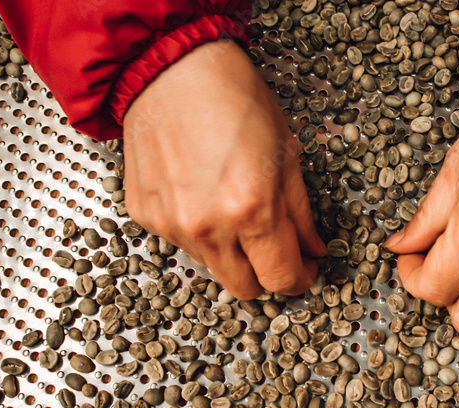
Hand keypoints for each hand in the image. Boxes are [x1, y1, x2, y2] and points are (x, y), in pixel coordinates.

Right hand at [123, 40, 325, 298]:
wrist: (170, 68)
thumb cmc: (231, 96)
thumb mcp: (286, 153)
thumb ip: (301, 214)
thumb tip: (312, 249)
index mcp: (251, 209)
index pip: (281, 279)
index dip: (300, 279)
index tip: (304, 269)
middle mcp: (208, 226)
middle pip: (245, 288)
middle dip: (267, 274)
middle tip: (276, 248)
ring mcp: (172, 224)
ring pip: (213, 269)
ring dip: (232, 254)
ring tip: (236, 210)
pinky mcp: (146, 216)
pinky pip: (181, 244)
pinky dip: (199, 232)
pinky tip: (204, 196)